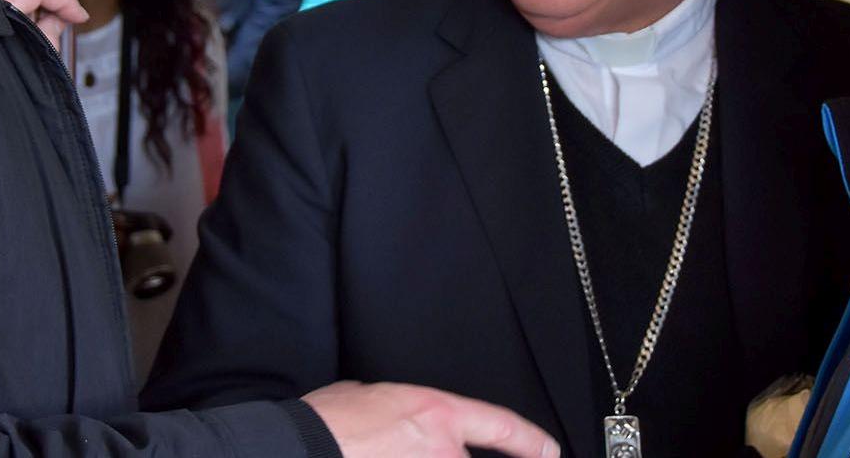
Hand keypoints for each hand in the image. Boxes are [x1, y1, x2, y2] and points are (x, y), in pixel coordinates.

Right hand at [303, 381, 558, 457]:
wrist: (300, 449)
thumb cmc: (325, 423)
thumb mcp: (371, 396)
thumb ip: (400, 413)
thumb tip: (399, 422)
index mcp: (436, 414)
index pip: (501, 427)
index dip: (531, 443)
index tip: (549, 453)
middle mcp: (442, 452)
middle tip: (464, 453)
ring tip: (397, 454)